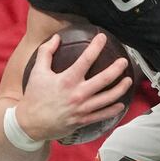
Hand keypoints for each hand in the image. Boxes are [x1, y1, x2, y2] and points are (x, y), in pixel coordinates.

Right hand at [15, 34, 132, 142]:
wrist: (31, 123)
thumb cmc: (35, 96)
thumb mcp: (37, 72)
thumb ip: (46, 52)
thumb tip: (57, 37)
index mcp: (67, 80)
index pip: (86, 59)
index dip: (96, 46)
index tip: (102, 37)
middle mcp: (78, 94)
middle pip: (104, 79)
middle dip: (116, 69)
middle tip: (124, 61)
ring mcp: (82, 108)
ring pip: (108, 98)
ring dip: (120, 89)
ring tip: (128, 80)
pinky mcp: (83, 120)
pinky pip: (103, 115)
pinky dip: (114, 110)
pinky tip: (121, 104)